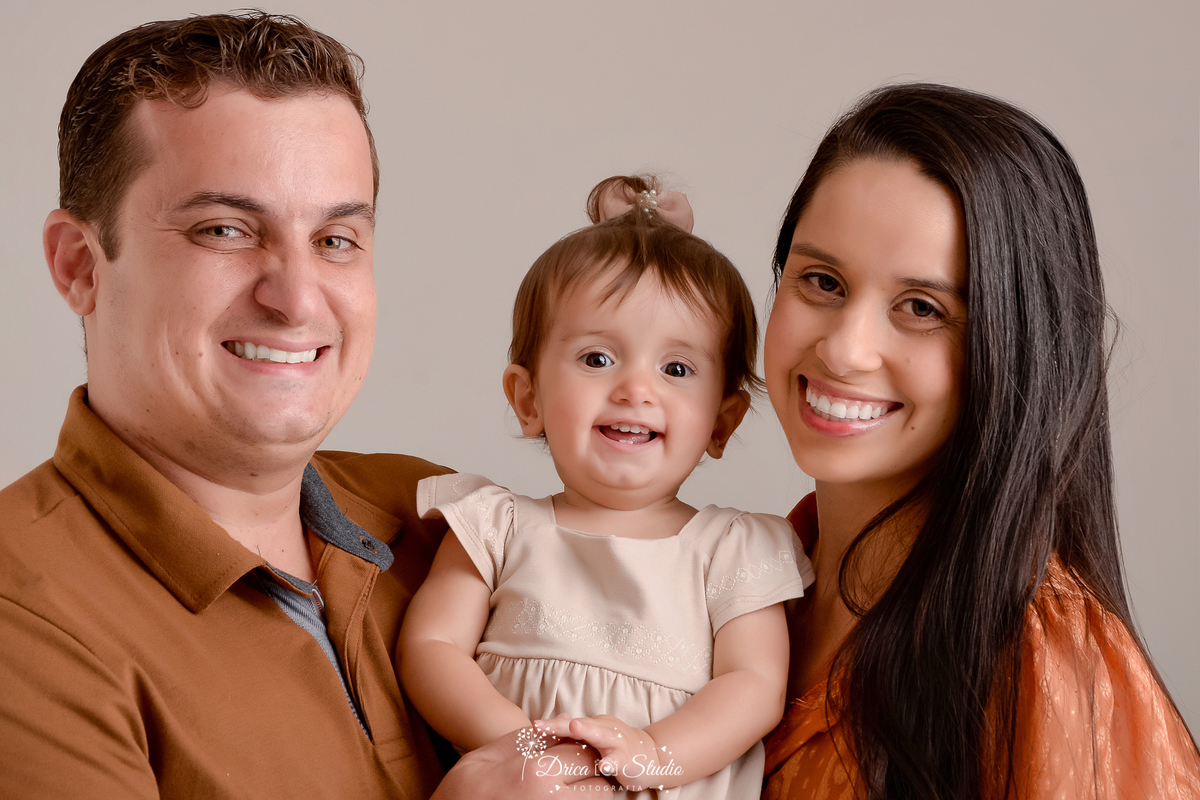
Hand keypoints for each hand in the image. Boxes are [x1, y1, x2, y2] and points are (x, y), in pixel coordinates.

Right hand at [433, 725, 607, 798]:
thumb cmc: (468, 785)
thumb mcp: (498, 752)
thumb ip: (535, 738)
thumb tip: (564, 721)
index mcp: (539, 772)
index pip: (583, 754)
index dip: (582, 748)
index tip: (574, 750)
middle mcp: (553, 799)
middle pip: (599, 785)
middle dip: (593, 776)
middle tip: (577, 773)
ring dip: (591, 794)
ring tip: (571, 788)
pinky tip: (562, 797)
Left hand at [537, 714, 680, 791]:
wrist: (652, 755)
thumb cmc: (616, 747)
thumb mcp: (594, 738)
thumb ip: (574, 735)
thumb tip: (544, 730)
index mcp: (592, 725)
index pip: (567, 724)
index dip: (550, 725)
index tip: (532, 726)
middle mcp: (603, 729)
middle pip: (578, 725)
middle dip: (558, 725)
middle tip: (539, 725)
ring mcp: (616, 742)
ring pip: (600, 735)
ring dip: (586, 731)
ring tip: (573, 727)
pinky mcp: (628, 758)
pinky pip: (619, 760)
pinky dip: (612, 761)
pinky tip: (604, 766)